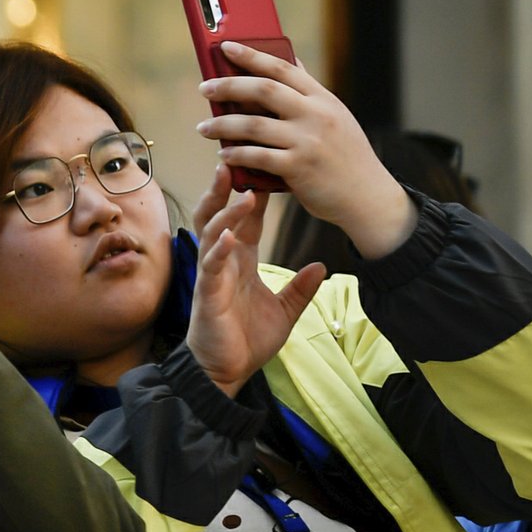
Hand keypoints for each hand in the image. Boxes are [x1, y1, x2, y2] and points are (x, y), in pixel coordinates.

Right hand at [184, 166, 325, 395]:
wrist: (227, 373)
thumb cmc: (247, 341)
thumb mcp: (286, 311)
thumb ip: (301, 288)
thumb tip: (323, 268)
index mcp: (239, 262)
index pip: (244, 220)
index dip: (251, 194)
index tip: (264, 166)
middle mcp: (222, 262)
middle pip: (219, 215)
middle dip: (223, 188)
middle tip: (232, 158)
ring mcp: (213, 276)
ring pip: (211, 233)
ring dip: (223, 209)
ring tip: (235, 187)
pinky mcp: (207, 295)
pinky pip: (211, 265)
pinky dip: (218, 248)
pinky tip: (227, 233)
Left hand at [196, 43, 416, 257]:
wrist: (367, 196)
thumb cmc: (345, 156)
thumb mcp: (336, 116)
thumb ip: (310, 92)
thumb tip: (291, 60)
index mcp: (323, 99)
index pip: (283, 68)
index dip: (252, 55)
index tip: (226, 46)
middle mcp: (316, 115)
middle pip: (263, 90)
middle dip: (229, 86)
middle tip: (205, 88)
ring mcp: (307, 141)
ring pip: (253, 125)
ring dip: (222, 125)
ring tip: (203, 127)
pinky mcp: (298, 168)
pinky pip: (257, 157)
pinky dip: (236, 154)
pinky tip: (223, 155)